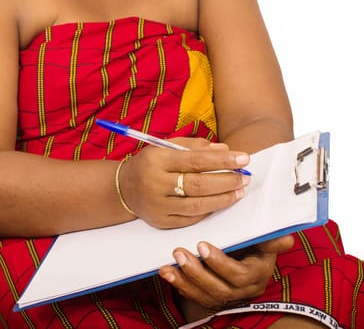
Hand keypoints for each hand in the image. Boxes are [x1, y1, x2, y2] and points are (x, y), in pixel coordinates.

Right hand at [118, 138, 250, 228]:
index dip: (223, 160)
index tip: (244, 158)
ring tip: (238, 191)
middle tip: (245, 177)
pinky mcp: (161, 221)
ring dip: (223, 199)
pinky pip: (190, 218)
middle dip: (227, 181)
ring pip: (197, 205)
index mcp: (157, 160)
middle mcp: (155, 183)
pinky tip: (220, 202)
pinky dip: (208, 210)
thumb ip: (194, 146)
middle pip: (198, 184)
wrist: (123, 189)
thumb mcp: (166, 147)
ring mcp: (158, 205)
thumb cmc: (150, 164)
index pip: (195, 160)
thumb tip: (225, 149)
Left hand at [158, 235, 293, 317]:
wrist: (245, 253)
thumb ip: (271, 239)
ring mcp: (227, 296)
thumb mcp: (264, 239)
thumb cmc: (254, 243)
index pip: (239, 275)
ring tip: (167, 267)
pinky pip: (195, 298)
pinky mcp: (212, 298)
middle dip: (197, 273)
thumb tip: (285, 239)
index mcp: (258, 274)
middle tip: (178, 253)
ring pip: (205, 296)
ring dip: (184, 281)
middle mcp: (243, 290)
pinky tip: (167, 274)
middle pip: (220, 289)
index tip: (201, 245)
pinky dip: (180, 286)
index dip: (220, 263)